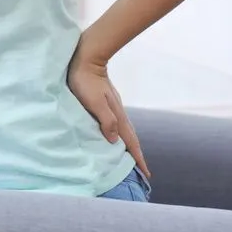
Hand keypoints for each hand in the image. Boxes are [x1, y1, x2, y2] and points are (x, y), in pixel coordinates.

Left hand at [67, 52, 150, 178]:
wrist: (87, 57)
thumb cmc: (85, 80)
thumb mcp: (93, 102)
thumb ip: (105, 120)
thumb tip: (115, 141)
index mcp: (116, 115)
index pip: (130, 141)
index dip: (137, 158)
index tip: (146, 173)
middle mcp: (118, 111)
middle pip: (131, 137)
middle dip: (137, 154)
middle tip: (142, 170)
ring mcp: (114, 105)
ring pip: (125, 129)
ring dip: (129, 144)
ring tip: (130, 156)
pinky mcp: (108, 100)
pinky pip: (118, 123)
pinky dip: (121, 134)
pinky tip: (115, 134)